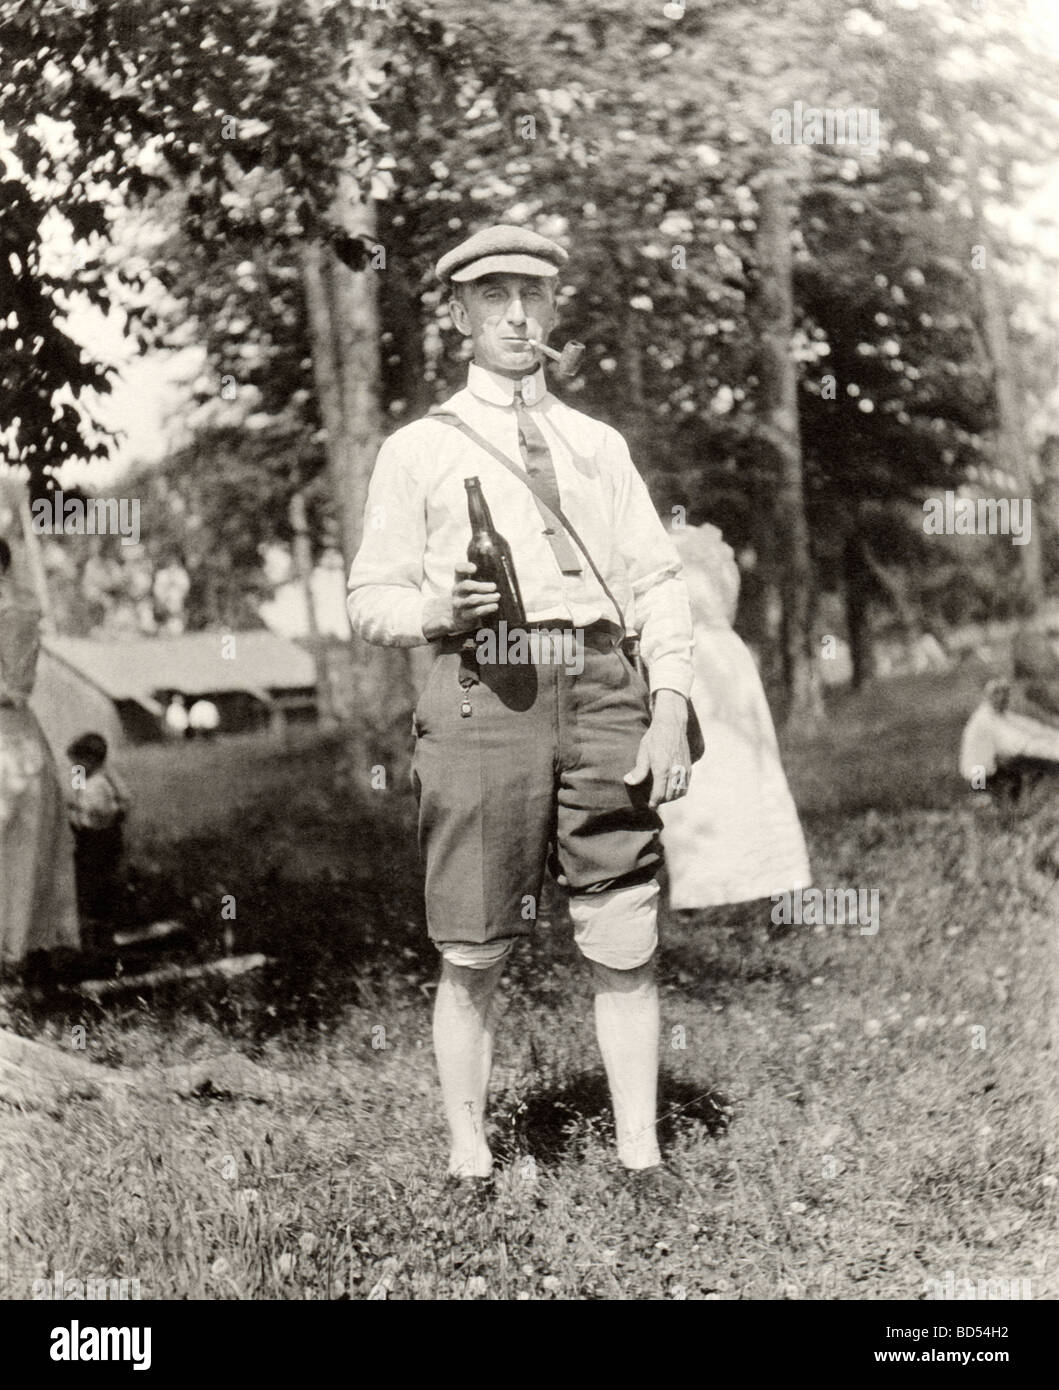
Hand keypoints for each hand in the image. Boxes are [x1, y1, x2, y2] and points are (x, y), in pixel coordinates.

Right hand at [450, 560, 498, 632]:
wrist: (458, 619)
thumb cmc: (470, 598)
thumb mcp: (471, 587)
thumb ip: (481, 578)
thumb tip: (498, 573)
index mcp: (459, 581)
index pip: (459, 570)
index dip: (465, 568)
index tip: (475, 568)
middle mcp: (457, 591)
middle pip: (467, 585)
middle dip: (482, 586)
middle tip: (494, 587)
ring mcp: (459, 604)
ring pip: (473, 599)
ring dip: (487, 597)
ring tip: (497, 596)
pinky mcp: (464, 616)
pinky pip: (476, 611)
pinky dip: (487, 608)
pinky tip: (495, 606)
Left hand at [623, 690, 691, 807]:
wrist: (671, 724)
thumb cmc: (655, 737)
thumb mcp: (643, 752)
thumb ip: (638, 770)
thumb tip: (628, 781)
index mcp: (662, 770)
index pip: (659, 794)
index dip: (654, 802)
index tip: (650, 805)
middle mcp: (675, 771)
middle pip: (670, 796)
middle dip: (662, 801)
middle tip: (654, 801)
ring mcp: (684, 769)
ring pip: (680, 793)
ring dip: (672, 797)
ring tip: (663, 796)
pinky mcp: (689, 766)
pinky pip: (687, 785)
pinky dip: (680, 791)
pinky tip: (673, 789)